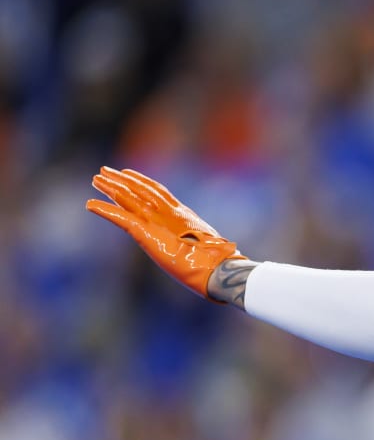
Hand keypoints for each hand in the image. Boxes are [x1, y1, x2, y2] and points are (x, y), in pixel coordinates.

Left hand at [86, 167, 246, 301]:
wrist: (217, 267)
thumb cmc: (217, 263)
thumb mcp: (205, 249)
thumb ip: (198, 243)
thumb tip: (213, 249)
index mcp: (183, 216)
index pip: (158, 193)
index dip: (142, 182)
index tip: (127, 175)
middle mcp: (169, 214)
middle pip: (140, 191)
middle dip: (122, 181)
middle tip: (104, 172)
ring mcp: (158, 221)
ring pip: (128, 199)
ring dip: (110, 188)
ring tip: (95, 179)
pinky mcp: (146, 232)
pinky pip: (120, 217)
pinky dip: (105, 210)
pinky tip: (90, 205)